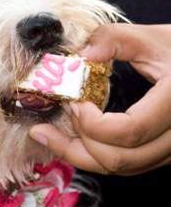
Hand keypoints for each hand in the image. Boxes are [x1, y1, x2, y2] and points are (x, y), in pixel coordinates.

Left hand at [30, 24, 170, 174]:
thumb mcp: (153, 38)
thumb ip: (115, 40)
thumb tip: (80, 55)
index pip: (129, 131)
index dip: (92, 122)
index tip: (73, 101)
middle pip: (119, 160)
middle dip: (76, 144)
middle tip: (48, 123)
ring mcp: (170, 150)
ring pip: (119, 168)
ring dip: (79, 155)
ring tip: (48, 135)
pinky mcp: (160, 152)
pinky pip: (124, 163)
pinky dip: (93, 155)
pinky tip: (71, 139)